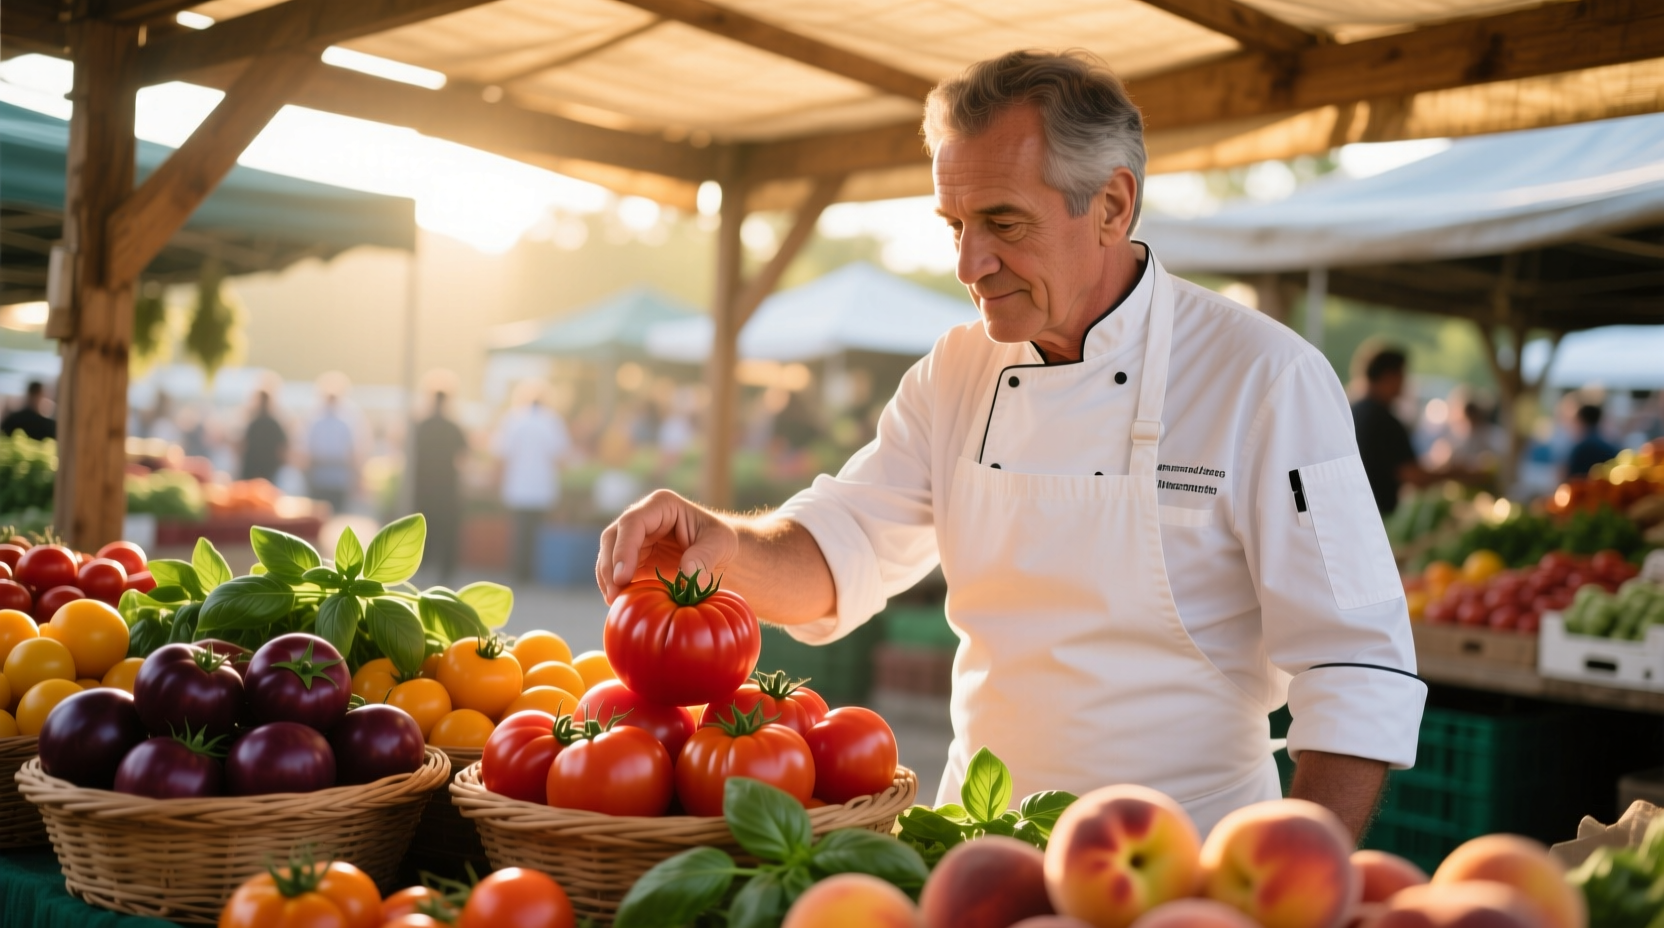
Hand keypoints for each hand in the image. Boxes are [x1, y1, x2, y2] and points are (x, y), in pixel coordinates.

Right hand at [596, 490, 738, 603]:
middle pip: (613, 538)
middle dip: (609, 566)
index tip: (622, 576)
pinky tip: (620, 603)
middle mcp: (643, 518)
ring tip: (615, 602)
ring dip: (607, 579)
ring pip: (609, 555)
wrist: (721, 555)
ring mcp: (636, 538)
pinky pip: (616, 571)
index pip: (633, 523)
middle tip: (614, 595)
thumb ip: (705, 556)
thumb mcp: (721, 544)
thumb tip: (687, 573)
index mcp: (662, 505)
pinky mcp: (634, 559)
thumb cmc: (721, 543)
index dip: (623, 549)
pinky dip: (615, 586)